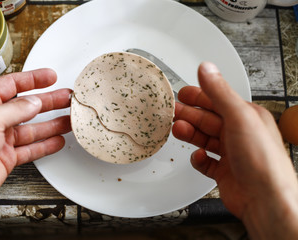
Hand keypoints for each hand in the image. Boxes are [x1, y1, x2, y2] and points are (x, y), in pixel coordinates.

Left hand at [0, 69, 71, 238]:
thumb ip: (15, 109)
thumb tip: (34, 102)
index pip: (12, 85)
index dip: (33, 79)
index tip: (50, 76)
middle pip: (27, 106)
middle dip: (49, 101)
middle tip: (66, 98)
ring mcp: (1, 140)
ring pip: (33, 128)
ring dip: (52, 124)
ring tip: (69, 119)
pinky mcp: (7, 158)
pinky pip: (32, 148)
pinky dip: (46, 145)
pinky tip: (57, 141)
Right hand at [173, 62, 297, 238]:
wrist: (265, 199)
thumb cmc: (261, 160)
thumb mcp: (239, 117)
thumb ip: (219, 92)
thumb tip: (207, 68)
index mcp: (247, 117)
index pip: (218, 101)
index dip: (198, 96)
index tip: (181, 93)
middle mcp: (239, 134)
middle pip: (207, 120)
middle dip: (189, 115)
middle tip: (171, 111)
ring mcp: (232, 154)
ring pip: (204, 139)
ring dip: (190, 134)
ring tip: (178, 130)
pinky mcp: (224, 172)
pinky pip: (205, 162)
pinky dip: (199, 158)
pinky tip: (199, 156)